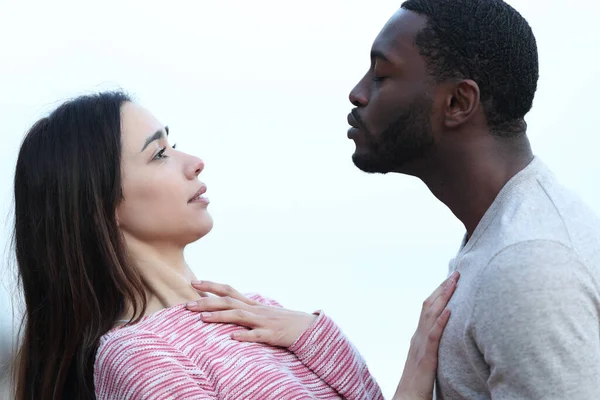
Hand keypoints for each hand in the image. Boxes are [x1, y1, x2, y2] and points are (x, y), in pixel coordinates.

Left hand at [186, 280, 317, 347]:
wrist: (307, 327)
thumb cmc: (282, 321)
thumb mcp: (262, 313)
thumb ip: (244, 310)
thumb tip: (225, 307)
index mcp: (252, 304)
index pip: (229, 290)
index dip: (211, 286)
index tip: (193, 283)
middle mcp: (256, 309)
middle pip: (229, 302)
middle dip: (208, 302)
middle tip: (188, 304)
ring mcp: (263, 322)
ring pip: (239, 316)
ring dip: (220, 317)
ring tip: (203, 318)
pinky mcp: (271, 335)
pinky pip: (257, 335)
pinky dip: (245, 335)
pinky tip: (233, 337)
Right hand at [393, 271, 459, 399]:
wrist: (406, 398)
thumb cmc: (417, 384)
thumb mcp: (426, 360)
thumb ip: (431, 346)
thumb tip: (441, 336)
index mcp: (419, 337)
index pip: (428, 309)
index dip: (439, 293)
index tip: (450, 280)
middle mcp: (418, 336)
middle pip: (429, 306)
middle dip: (443, 289)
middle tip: (456, 274)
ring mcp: (420, 345)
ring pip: (431, 315)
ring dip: (443, 297)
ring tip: (454, 283)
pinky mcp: (426, 357)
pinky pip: (433, 336)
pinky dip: (441, 321)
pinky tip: (450, 311)